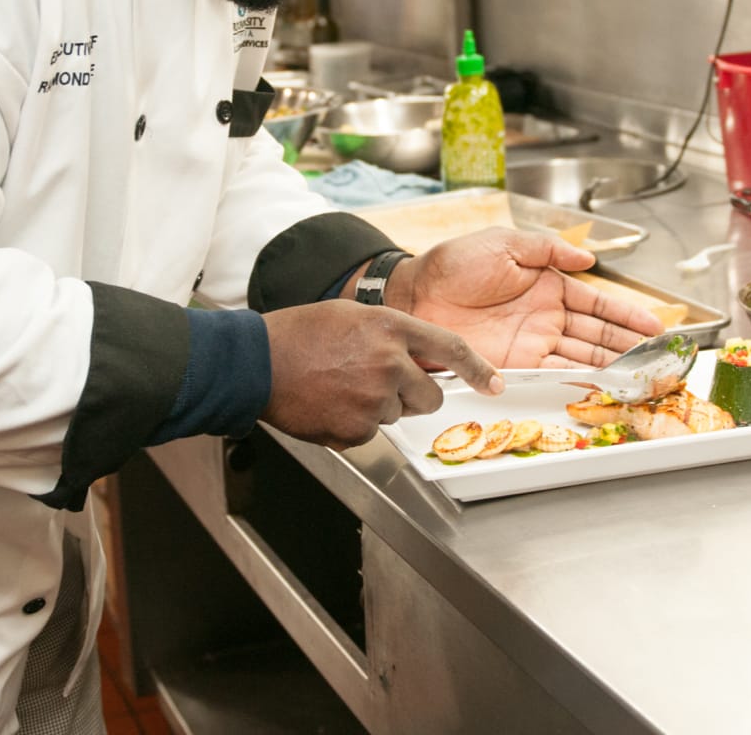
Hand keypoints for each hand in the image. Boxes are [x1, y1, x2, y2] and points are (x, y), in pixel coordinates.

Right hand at [260, 300, 501, 449]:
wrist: (257, 363)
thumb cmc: (298, 335)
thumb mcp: (353, 317)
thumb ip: (392, 334)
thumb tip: (419, 357)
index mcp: (390, 328)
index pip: (451, 349)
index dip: (478, 369)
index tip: (494, 383)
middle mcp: (389, 363)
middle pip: (430, 395)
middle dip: (415, 395)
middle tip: (381, 384)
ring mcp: (373, 399)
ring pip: (397, 414)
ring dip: (377, 407)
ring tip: (340, 387)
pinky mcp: (356, 430)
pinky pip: (370, 433)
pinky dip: (353, 423)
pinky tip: (330, 403)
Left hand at [397, 227, 666, 369]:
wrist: (415, 293)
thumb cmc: (452, 264)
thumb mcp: (503, 243)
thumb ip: (547, 249)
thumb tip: (588, 258)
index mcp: (547, 284)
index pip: (597, 302)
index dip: (626, 315)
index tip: (654, 326)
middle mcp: (545, 316)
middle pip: (597, 334)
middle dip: (629, 346)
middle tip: (659, 360)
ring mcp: (531, 342)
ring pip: (582, 356)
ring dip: (612, 366)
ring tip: (642, 376)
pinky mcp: (514, 364)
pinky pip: (554, 373)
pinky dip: (580, 380)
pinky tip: (603, 384)